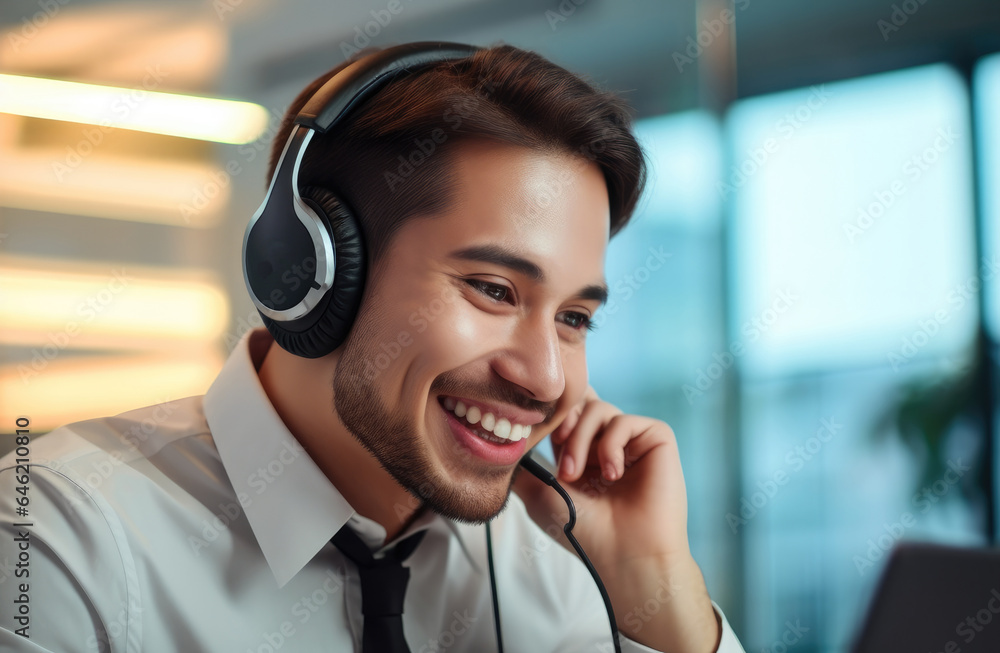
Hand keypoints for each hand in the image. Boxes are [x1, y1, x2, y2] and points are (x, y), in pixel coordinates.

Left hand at [513, 385, 720, 652]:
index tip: (538, 437)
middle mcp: (608, 444)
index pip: (568, 412)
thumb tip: (501, 447)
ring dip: (581, 439)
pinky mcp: (657, 440)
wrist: (625, 555)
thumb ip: (521, 468)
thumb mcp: (539, 496)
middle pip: (582, 402)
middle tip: (558, 455)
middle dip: (563, 422)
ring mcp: (633, 442)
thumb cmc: (584, 532)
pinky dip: (611, 444)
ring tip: (576, 474)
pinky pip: (627, 421)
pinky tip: (612, 474)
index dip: (552, 416)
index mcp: (584, 454)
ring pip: (600, 409)